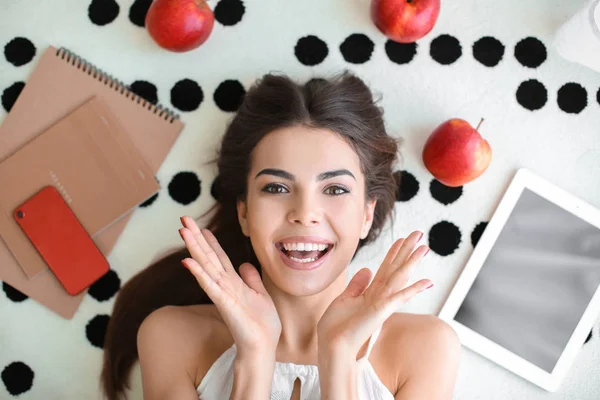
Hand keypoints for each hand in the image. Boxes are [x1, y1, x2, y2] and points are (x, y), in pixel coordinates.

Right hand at [178, 216, 281, 357]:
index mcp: (234, 283)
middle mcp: (224, 285)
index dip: (210, 241)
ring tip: (182, 231)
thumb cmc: (262, 325)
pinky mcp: (224, 304)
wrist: (263, 347)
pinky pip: (209, 285)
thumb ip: (252, 279)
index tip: (201, 226)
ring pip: (205, 266)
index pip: (219, 257)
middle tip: (183, 219)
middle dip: (196, 238)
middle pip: (208, 257)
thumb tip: (245, 264)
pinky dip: (199, 273)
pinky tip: (188, 261)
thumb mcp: (261, 294)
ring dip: (194, 248)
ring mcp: (222, 294)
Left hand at [317, 230, 432, 356]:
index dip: (394, 253)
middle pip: (396, 268)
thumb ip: (356, 285)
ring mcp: (382, 303)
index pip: (385, 268)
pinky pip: (400, 297)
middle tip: (419, 234)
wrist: (333, 347)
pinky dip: (413, 289)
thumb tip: (366, 269)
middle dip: (407, 250)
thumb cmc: (336, 329)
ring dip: (412, 262)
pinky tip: (427, 281)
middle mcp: (379, 297)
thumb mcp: (344, 300)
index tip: (401, 239)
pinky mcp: (382, 311)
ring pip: (400, 277)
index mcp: (370, 294)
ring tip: (425, 247)